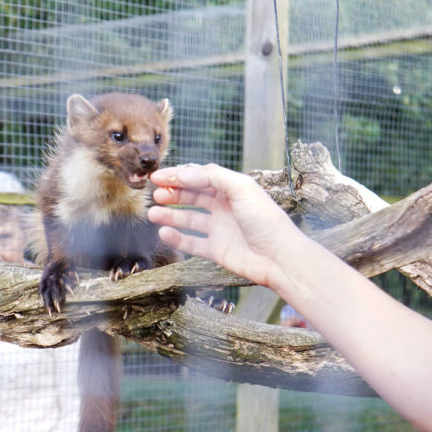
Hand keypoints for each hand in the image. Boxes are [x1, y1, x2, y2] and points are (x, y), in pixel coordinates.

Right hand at [148, 163, 297, 287]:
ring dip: (170, 216)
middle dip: (173, 194)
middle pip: (192, 197)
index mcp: (231, 189)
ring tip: (153, 214)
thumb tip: (184, 173)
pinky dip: (177, 238)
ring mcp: (219, 229)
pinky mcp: (216, 250)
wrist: (279, 257)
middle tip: (155, 194)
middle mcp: (224, 207)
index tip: (158, 176)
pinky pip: (192, 243)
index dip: (179, 175)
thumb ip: (213, 176)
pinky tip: (164, 233)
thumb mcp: (242, 188)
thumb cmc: (265, 220)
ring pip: (188, 219)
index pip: (200, 177)